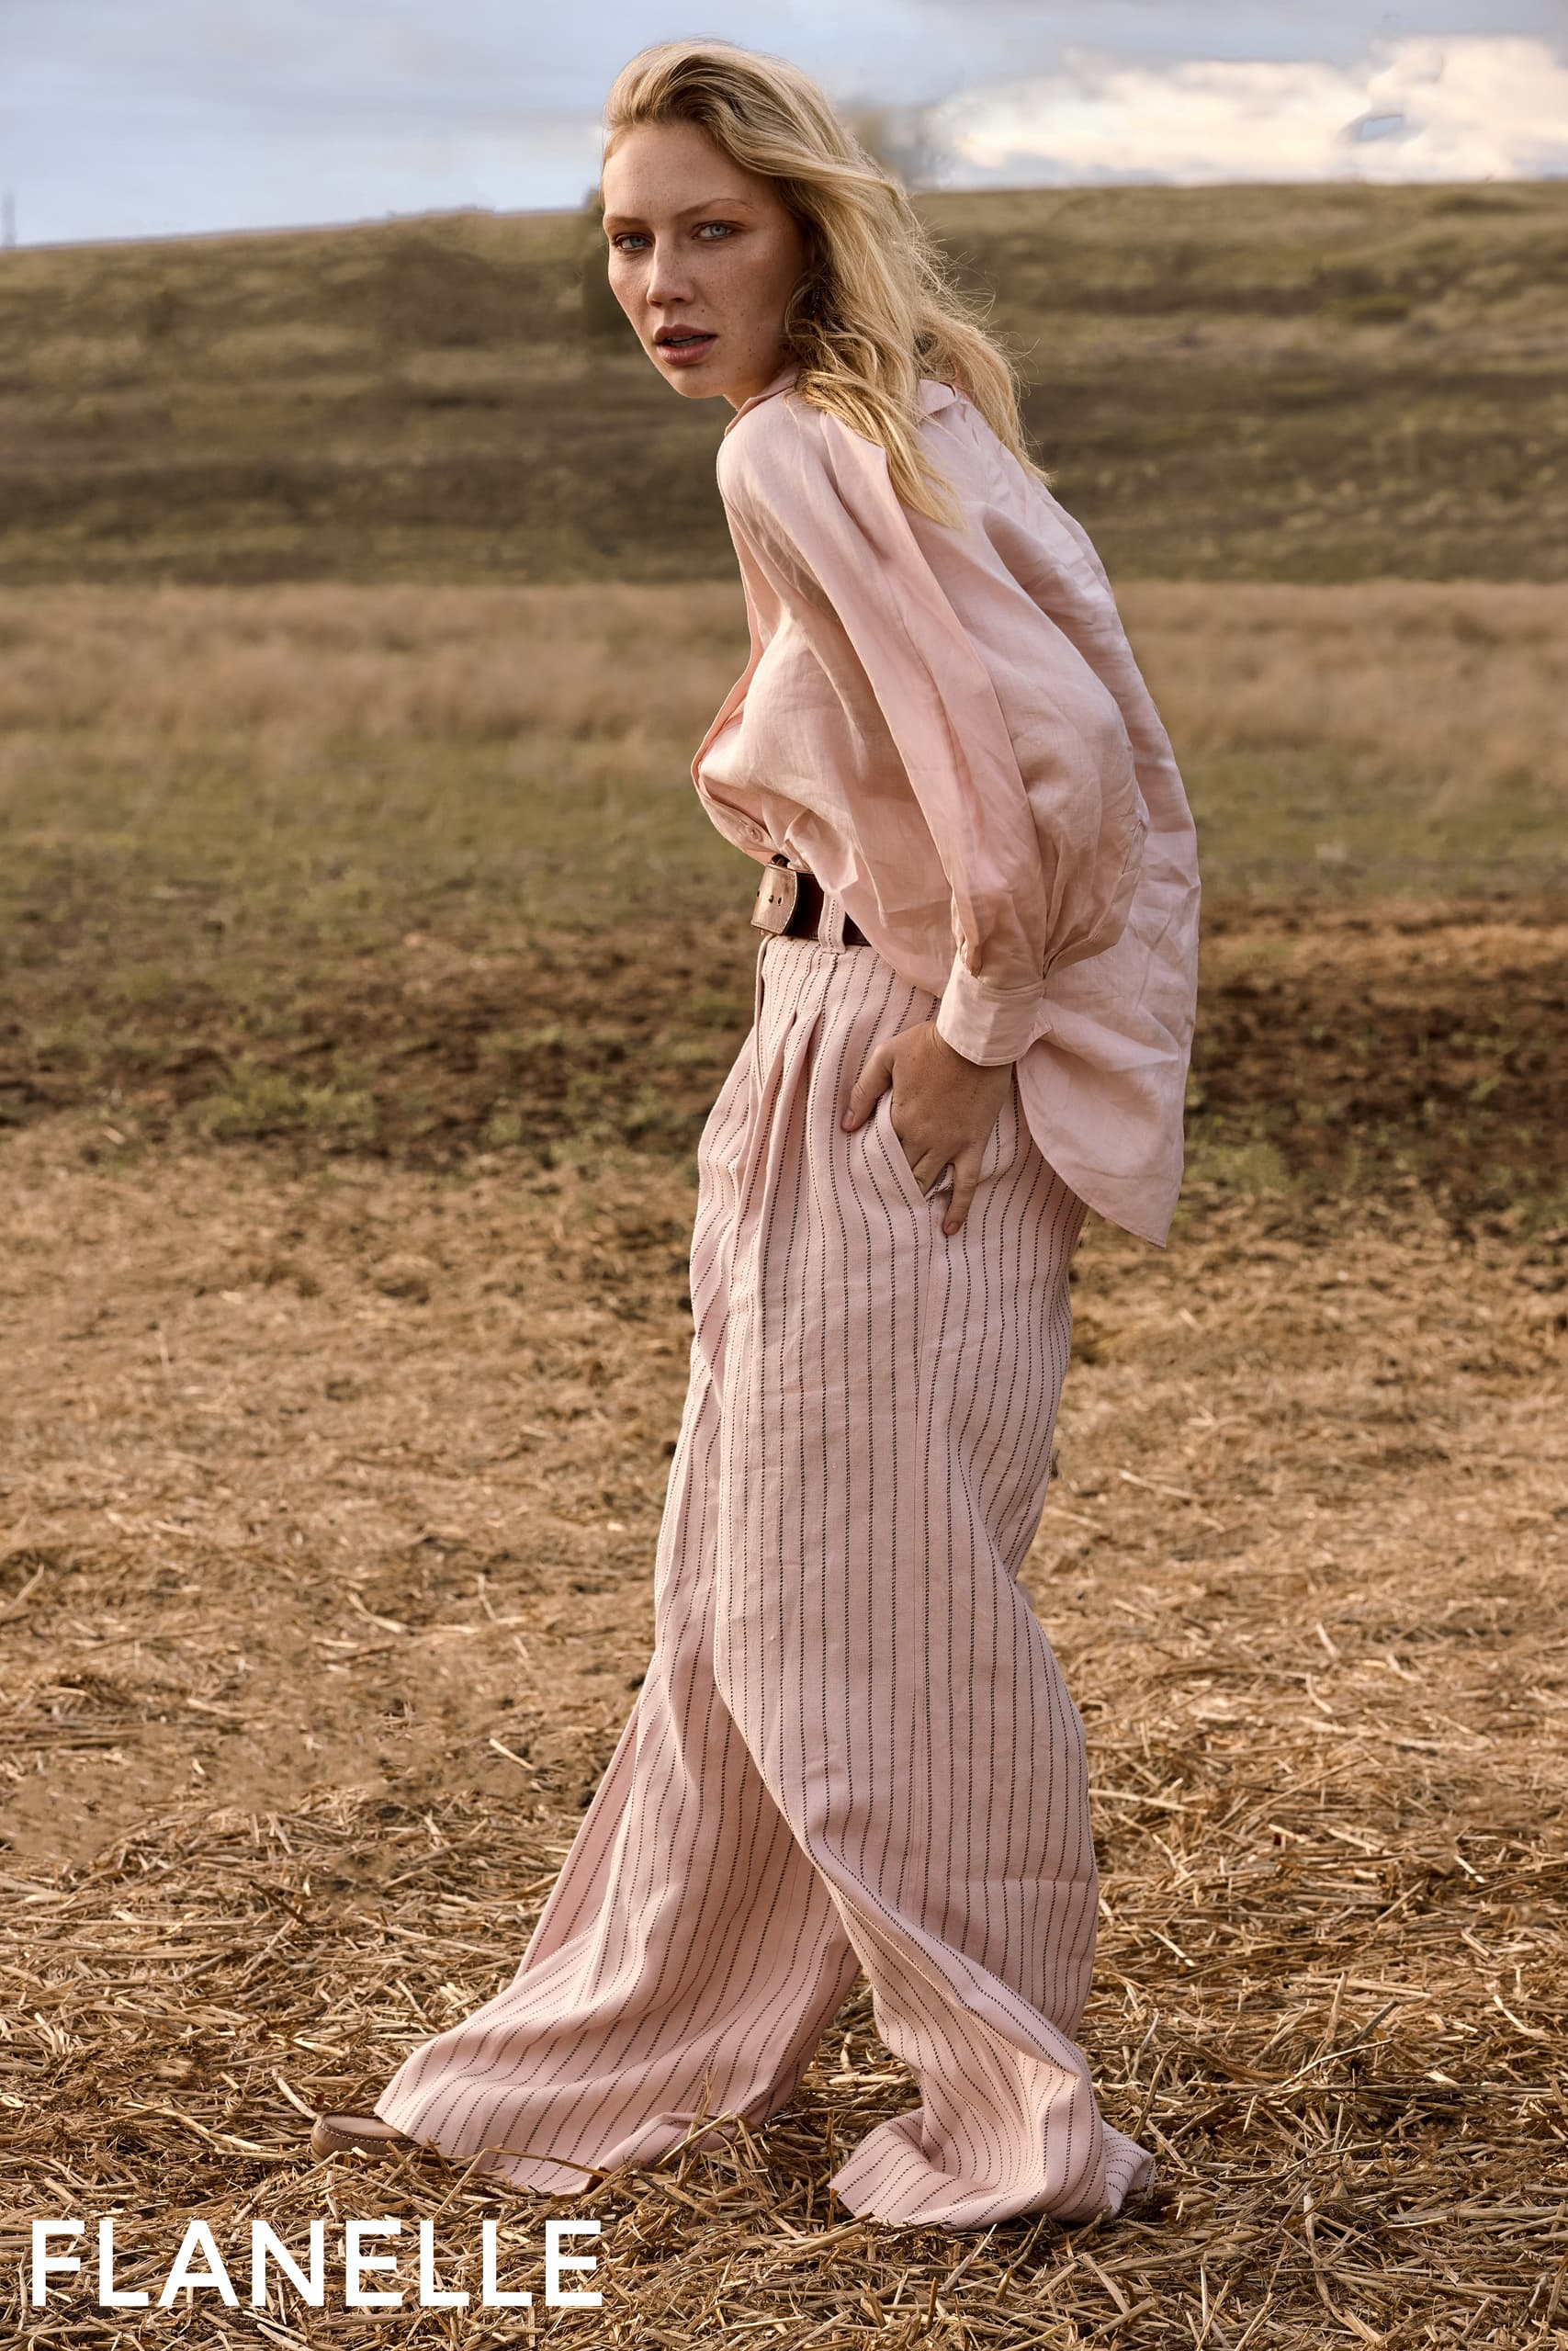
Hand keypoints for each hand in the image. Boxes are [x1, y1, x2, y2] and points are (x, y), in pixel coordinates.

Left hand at [842, 1019, 1013, 1234]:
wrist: (974, 1039)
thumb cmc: (928, 1044)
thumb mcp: (885, 1057)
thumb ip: (863, 1091)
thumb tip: (847, 1125)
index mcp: (899, 1118)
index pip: (878, 1153)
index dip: (868, 1167)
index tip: (857, 1181)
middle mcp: (922, 1139)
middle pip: (900, 1173)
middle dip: (888, 1189)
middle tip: (875, 1208)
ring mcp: (950, 1145)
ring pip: (927, 1183)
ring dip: (914, 1200)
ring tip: (902, 1221)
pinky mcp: (973, 1145)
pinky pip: (966, 1184)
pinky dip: (958, 1208)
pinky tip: (949, 1228)